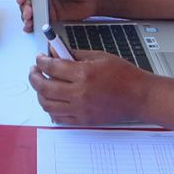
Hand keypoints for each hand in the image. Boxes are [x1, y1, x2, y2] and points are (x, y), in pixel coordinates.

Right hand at [16, 0, 101, 31]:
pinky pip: (39, 21)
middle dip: (24, 6)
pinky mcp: (51, 16)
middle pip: (26, 0)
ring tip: (29, 20)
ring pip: (30, 11)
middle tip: (28, 12)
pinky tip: (31, 26)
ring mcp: (47, 5)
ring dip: (26, 16)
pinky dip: (33, 24)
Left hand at [29, 50, 149, 124]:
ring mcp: (80, 110)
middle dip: (34, 76)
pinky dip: (51, 109)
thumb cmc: (125, 76)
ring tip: (42, 85)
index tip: (39, 58)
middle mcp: (79, 93)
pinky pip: (58, 118)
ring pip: (47, 104)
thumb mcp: (100, 57)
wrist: (139, 98)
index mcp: (83, 74)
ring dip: (39, 93)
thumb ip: (75, 54)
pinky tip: (52, 100)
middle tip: (34, 71)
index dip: (41, 61)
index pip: (51, 67)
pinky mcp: (83, 121)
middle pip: (44, 86)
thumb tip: (56, 53)